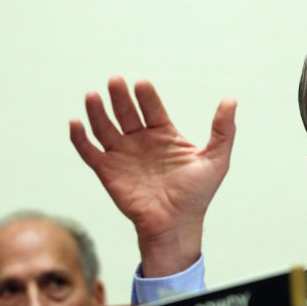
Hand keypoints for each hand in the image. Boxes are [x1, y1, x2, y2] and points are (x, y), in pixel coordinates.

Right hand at [70, 77, 236, 275]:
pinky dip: (80, 137)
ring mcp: (123, 155)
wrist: (177, 224)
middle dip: (120, 97)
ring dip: (97, 111)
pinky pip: (89, 151)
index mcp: (164, 135)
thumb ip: (223, 130)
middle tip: (115, 81)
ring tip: (92, 95)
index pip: (152, 108)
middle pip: (127, 112)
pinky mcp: (107, 171)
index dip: (146, 96)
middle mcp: (141, 141)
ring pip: (105, 127)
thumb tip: (231, 100)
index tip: (141, 84)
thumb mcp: (216, 159)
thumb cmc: (197, 194)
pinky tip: (76, 122)